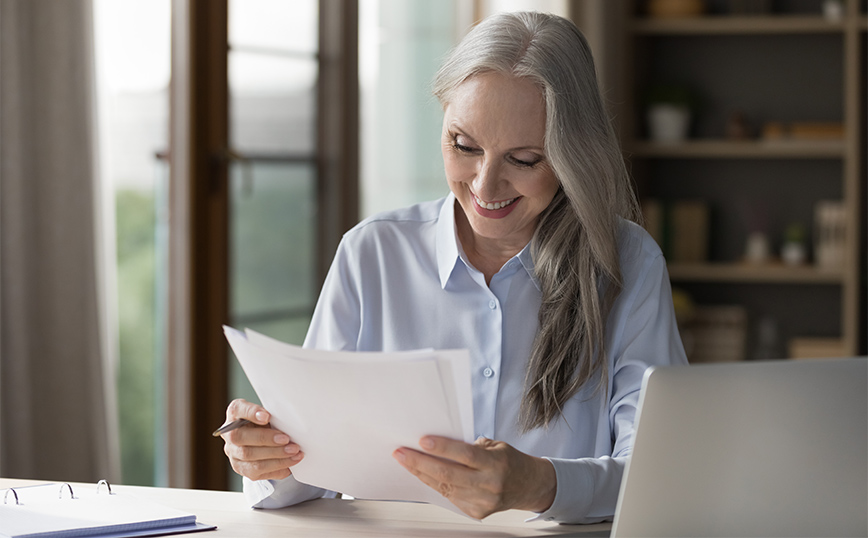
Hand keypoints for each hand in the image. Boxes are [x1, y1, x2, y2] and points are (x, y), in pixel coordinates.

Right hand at [220, 399, 303, 480]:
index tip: (267, 416)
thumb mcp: (267, 414)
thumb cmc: (266, 423)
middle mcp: (230, 434)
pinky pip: (258, 472)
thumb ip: (273, 415)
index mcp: (234, 414)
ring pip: (250, 458)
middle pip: (241, 438)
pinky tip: (290, 463)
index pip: (237, 410)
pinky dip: (277, 468)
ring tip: (294, 452)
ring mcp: (234, 453)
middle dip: (267, 439)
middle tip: (286, 439)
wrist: (261, 439)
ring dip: (275, 456)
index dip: (251, 413)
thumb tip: (290, 420)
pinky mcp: (242, 469)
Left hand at [392, 436, 555, 518]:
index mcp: (496, 463)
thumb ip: (471, 447)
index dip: (442, 448)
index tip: (422, 441)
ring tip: (406, 461)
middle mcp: (490, 484)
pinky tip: (423, 475)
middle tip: (401, 453)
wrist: (530, 486)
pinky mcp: (477, 512)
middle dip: (420, 463)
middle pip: (449, 474)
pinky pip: (450, 497)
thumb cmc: (510, 461)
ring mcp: (483, 501)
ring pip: (445, 487)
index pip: (465, 455)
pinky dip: (435, 485)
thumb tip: (438, 444)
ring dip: (422, 474)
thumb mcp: (496, 446)